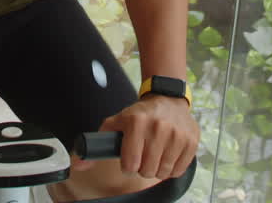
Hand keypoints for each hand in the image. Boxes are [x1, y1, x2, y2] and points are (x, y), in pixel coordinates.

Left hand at [73, 95, 198, 179]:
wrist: (168, 99)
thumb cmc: (139, 115)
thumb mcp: (115, 123)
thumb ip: (95, 145)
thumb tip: (79, 164)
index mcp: (136, 122)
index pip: (130, 164)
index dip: (128, 165)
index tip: (130, 159)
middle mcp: (158, 127)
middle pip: (147, 171)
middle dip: (143, 168)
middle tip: (143, 156)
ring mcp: (177, 134)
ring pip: (163, 172)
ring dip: (157, 168)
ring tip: (155, 154)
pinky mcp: (191, 140)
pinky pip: (179, 170)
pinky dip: (172, 168)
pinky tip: (168, 154)